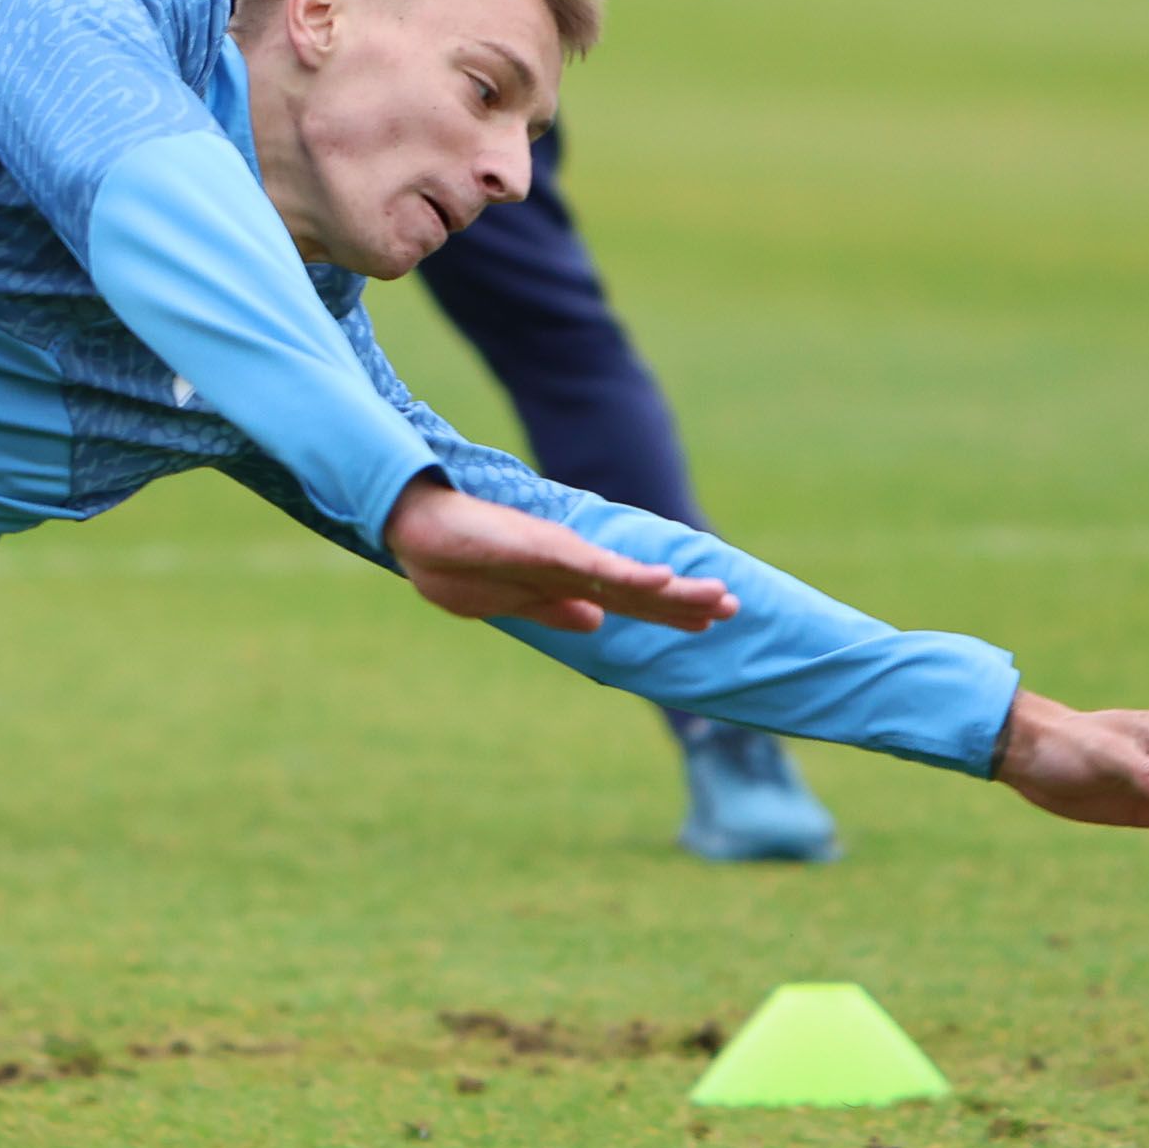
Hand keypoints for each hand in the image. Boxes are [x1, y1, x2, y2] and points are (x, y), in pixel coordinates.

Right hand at [383, 476, 737, 636]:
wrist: (413, 525)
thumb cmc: (450, 558)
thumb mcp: (505, 599)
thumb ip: (551, 608)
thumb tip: (596, 621)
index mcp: (561, 581)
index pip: (627, 600)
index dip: (667, 612)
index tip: (708, 620)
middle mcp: (569, 565)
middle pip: (638, 590)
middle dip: (686, 601)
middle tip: (735, 607)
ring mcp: (558, 555)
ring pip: (628, 578)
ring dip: (675, 591)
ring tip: (719, 597)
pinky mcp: (542, 547)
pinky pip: (594, 566)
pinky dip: (629, 576)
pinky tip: (660, 581)